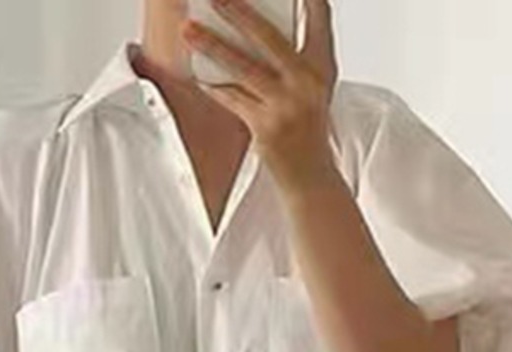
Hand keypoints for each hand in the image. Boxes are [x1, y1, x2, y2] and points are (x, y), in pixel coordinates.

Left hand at [182, 0, 338, 192]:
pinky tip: (199, 74)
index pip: (319, 13)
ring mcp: (286, 105)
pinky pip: (233, 99)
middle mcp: (307, 81)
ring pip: (243, 68)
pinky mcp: (266, 127)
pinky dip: (214, 85)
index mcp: (322, 64)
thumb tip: (251, 26)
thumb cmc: (307, 125)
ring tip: (189, 31)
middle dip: (239, 13)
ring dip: (211, 46)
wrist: (311, 175)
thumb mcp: (312, 85)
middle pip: (269, 37)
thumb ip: (293, 54)